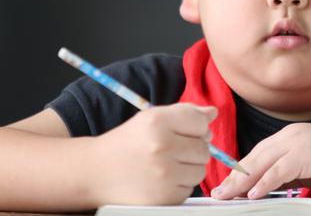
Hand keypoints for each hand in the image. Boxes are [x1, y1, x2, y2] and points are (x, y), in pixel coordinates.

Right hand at [90, 103, 215, 204]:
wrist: (96, 172)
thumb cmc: (128, 142)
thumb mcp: (151, 118)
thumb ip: (185, 113)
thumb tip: (213, 113)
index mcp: (158, 121)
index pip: (201, 122)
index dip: (197, 127)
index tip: (183, 131)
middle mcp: (162, 147)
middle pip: (204, 148)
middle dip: (193, 148)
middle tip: (171, 149)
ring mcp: (164, 175)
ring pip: (200, 170)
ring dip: (189, 167)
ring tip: (167, 164)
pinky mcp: (164, 197)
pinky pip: (190, 189)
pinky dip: (180, 184)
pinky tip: (162, 179)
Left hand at [211, 123, 310, 199]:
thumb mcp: (307, 166)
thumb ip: (286, 172)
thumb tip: (262, 187)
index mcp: (290, 136)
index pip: (258, 153)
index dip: (240, 170)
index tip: (226, 185)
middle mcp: (291, 135)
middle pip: (255, 156)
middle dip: (236, 176)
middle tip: (219, 193)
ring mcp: (299, 142)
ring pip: (263, 162)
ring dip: (244, 181)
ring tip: (229, 196)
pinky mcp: (307, 154)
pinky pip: (280, 170)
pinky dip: (265, 182)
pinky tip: (254, 194)